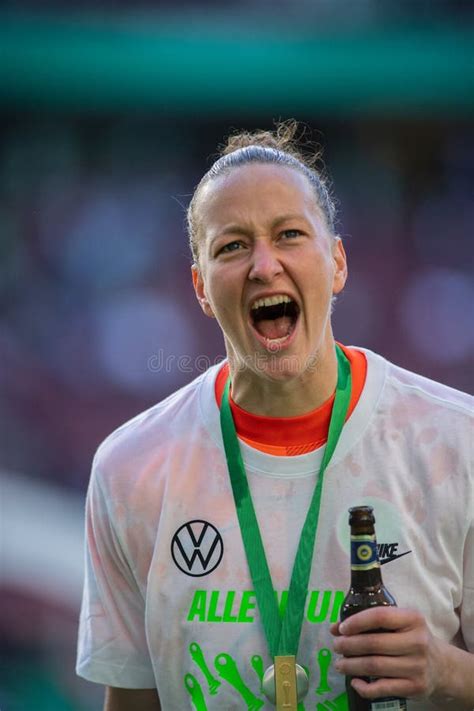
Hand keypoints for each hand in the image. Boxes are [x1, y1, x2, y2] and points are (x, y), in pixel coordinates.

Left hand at [330, 607, 454, 702]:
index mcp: (413, 619)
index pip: (380, 616)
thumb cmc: (413, 639)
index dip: (357, 622)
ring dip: (351, 665)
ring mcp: (417, 666)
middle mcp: (417, 642)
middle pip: (374, 643)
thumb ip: (370, 622)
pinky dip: (364, 686)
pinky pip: (382, 688)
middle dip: (349, 645)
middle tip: (337, 646)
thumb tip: (335, 628)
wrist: (442, 667)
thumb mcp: (400, 624)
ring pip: (375, 666)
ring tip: (340, 663)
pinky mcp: (415, 687)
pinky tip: (355, 681)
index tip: (342, 628)